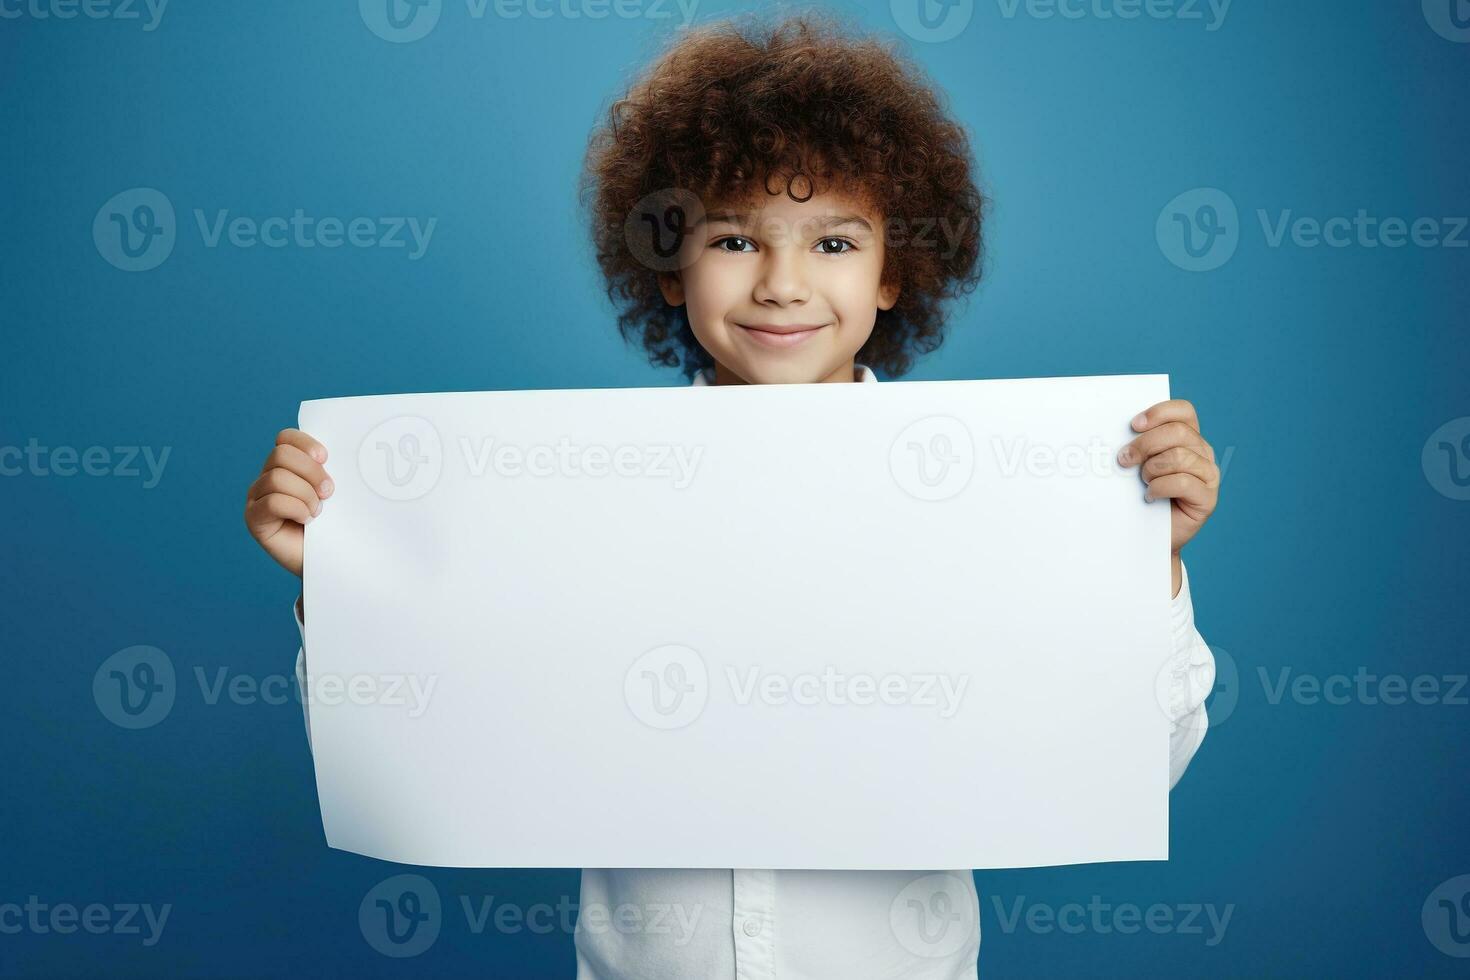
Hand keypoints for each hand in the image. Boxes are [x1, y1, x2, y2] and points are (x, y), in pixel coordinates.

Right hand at [243, 428, 332, 577]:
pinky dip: (296, 509)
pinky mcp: (255, 519)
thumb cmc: (336, 522)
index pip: (285, 438)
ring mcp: (257, 497)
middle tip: (328, 492)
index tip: (326, 458)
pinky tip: (306, 520)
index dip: (305, 444)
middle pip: (281, 454)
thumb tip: (340, 453)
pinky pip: (273, 502)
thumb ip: (330, 470)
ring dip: (305, 495)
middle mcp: (268, 477)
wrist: (332, 557)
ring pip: (277, 478)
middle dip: (311, 472)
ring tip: (318, 511)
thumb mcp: (336, 490)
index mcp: (287, 465)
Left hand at [1116, 399, 1219, 594]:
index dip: (1159, 412)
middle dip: (1145, 444)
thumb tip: (1114, 432)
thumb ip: (1137, 444)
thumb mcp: (1136, 464)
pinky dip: (1159, 487)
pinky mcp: (1208, 498)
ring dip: (1151, 469)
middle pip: (1178, 433)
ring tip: (1142, 481)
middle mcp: (1202, 452)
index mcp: (1188, 437)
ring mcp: (1208, 475)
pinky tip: (1149, 496)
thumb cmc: (1138, 494)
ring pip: (1179, 457)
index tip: (1133, 425)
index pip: (1184, 411)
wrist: (1146, 534)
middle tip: (1124, 460)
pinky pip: (1183, 482)